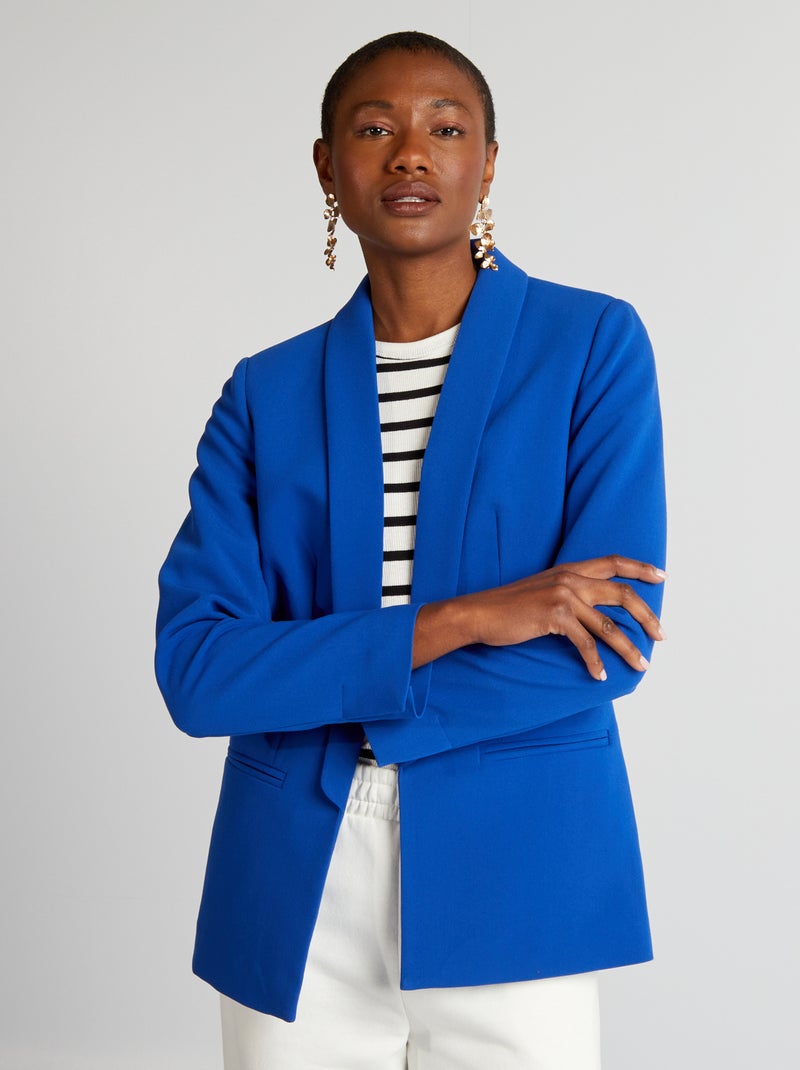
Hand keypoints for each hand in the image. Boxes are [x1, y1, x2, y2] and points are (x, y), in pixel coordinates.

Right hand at [412, 555, 665, 676]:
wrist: (479, 613)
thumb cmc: (508, 606)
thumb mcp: (542, 589)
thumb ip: (568, 591)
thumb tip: (593, 610)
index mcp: (569, 569)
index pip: (613, 562)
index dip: (640, 568)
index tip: (662, 576)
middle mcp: (570, 578)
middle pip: (622, 594)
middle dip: (647, 616)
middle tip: (662, 635)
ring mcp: (563, 596)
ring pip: (608, 626)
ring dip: (628, 649)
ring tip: (641, 664)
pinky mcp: (554, 617)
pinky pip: (585, 644)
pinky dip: (595, 663)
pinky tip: (599, 676)